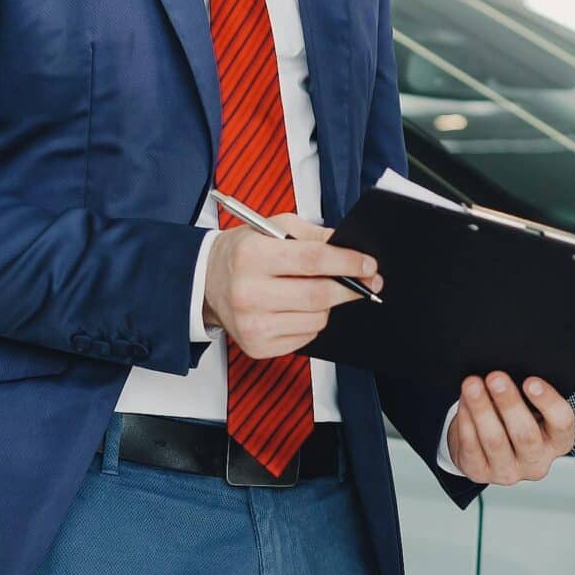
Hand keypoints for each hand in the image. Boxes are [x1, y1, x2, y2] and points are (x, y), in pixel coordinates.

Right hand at [201, 216, 383, 359]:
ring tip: (317, 291)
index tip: (369, 265)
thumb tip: (351, 250)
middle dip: (350, 288)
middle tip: (367, 283)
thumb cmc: (243, 252)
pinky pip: (306, 337)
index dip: (348, 263)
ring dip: (328, 305)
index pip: (313, 260)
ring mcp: (252, 324)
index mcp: (252, 256)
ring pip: (316, 320)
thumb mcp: (273, 228)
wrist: (205, 281)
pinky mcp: (257, 346)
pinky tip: (298, 308)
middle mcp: (249, 292)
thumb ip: (314, 236)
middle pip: (318, 295)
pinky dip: (312, 322)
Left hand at [446, 372, 574, 484]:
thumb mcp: (531, 406)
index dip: (548, 402)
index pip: (562, 423)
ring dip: (482, 409)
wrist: (487, 445)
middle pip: (526, 435)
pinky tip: (465, 403)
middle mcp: (536, 461)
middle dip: (509, 403)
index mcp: (557, 441)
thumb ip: (528, 392)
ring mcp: (508, 472)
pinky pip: (471, 447)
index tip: (531, 381)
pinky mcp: (481, 473)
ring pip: (495, 441)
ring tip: (473, 385)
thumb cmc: (514, 419)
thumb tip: (513, 370)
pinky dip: (466, 421)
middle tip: (496, 378)